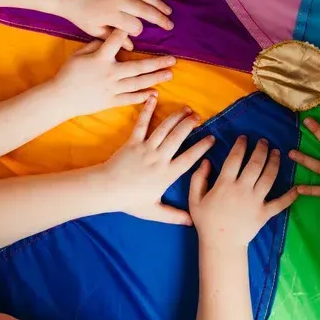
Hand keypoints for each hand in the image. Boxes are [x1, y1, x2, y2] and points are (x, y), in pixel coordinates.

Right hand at [46, 29, 176, 117]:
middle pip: (138, 67)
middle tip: (173, 59)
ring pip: (138, 83)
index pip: (116, 41)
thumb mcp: (78, 54)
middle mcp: (110, 73)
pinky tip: (154, 93)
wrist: (60, 98)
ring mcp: (112, 89)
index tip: (139, 26)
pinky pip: (130, 99)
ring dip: (155, 78)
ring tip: (169, 74)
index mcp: (101, 59)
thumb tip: (109, 37)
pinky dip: (142, 96)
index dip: (126, 32)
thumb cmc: (68, 73)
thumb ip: (95, 45)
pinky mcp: (111, 101)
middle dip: (157, 62)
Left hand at [58, 0, 172, 38]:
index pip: (134, 25)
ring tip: (168, 9)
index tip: (139, 33)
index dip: (138, 31)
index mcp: (111, 14)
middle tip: (170, 24)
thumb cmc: (79, 15)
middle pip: (145, 9)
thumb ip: (113, 39)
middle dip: (159, 18)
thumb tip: (132, 48)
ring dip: (157, 2)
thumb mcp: (94, 30)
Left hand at [100, 95, 212, 224]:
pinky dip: (148, 110)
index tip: (212, 138)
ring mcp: (146, 148)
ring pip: (165, 129)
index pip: (189, 158)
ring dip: (176, 117)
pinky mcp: (133, 142)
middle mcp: (159, 158)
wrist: (106, 190)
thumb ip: (174, 216)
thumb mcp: (154, 212)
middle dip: (190, 125)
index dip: (202, 147)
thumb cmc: (130, 202)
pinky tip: (154, 98)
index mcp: (167, 175)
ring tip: (186, 109)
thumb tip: (192, 222)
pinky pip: (142, 123)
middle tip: (199, 117)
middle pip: (179, 138)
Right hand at [189, 135, 296, 247]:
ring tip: (277, 152)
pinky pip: (280, 204)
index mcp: (225, 184)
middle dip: (260, 149)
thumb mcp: (194, 199)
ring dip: (274, 163)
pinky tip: (297, 188)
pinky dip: (290, 196)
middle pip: (255, 164)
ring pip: (268, 178)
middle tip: (263, 141)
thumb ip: (198, 178)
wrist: (220, 245)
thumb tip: (206, 161)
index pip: (234, 159)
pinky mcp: (264, 213)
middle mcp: (242, 190)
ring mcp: (255, 201)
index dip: (240, 146)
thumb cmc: (206, 221)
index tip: (244, 138)